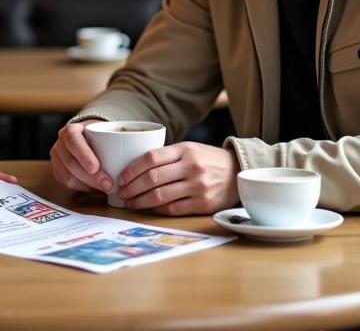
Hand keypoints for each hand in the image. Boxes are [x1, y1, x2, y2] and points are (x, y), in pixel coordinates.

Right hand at [50, 121, 111, 193]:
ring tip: (104, 189)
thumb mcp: (104, 133)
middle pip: (70, 163)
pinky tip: (94, 188)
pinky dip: (83, 188)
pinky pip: (67, 184)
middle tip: (108, 185)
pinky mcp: (57, 172)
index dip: (83, 155)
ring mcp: (57, 159)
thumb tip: (126, 157)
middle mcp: (60, 144)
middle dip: (90, 177)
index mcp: (70, 131)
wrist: (87, 139)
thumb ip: (113, 141)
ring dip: (87, 185)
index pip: (73, 141)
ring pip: (68, 177)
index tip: (96, 167)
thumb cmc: (98, 137)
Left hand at [115, 142, 239, 215]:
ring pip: (160, 195)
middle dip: (132, 187)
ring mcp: (197, 186)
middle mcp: (191, 166)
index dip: (131, 169)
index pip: (150, 158)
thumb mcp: (190, 149)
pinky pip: (172, 208)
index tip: (121, 178)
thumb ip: (167, 156)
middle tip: (121, 193)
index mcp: (185, 149)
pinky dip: (156, 209)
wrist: (238, 173)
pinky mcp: (202, 203)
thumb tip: (134, 168)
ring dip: (140, 201)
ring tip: (130, 203)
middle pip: (152, 178)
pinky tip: (148, 208)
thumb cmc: (208, 160)